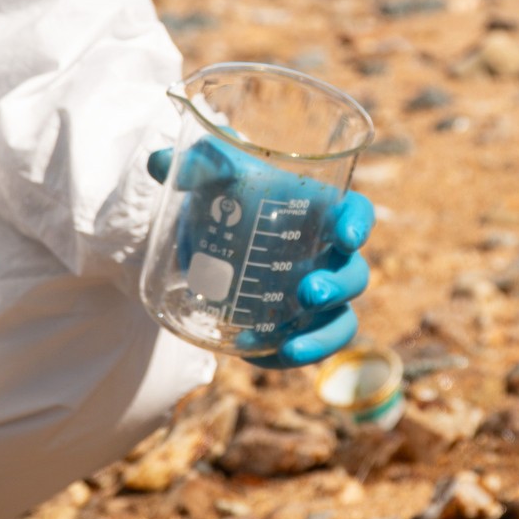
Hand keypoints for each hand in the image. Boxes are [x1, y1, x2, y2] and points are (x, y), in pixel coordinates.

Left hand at [148, 142, 373, 369]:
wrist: (209, 238)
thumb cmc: (228, 198)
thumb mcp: (213, 177)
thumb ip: (195, 165)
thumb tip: (159, 161)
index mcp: (318, 212)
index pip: (355, 213)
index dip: (358, 223)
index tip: (347, 235)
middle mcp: (324, 257)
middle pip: (353, 274)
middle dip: (338, 287)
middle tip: (308, 292)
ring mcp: (313, 298)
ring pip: (341, 321)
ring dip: (324, 335)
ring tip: (292, 346)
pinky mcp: (294, 328)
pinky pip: (306, 348)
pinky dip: (286, 356)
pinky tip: (253, 355)